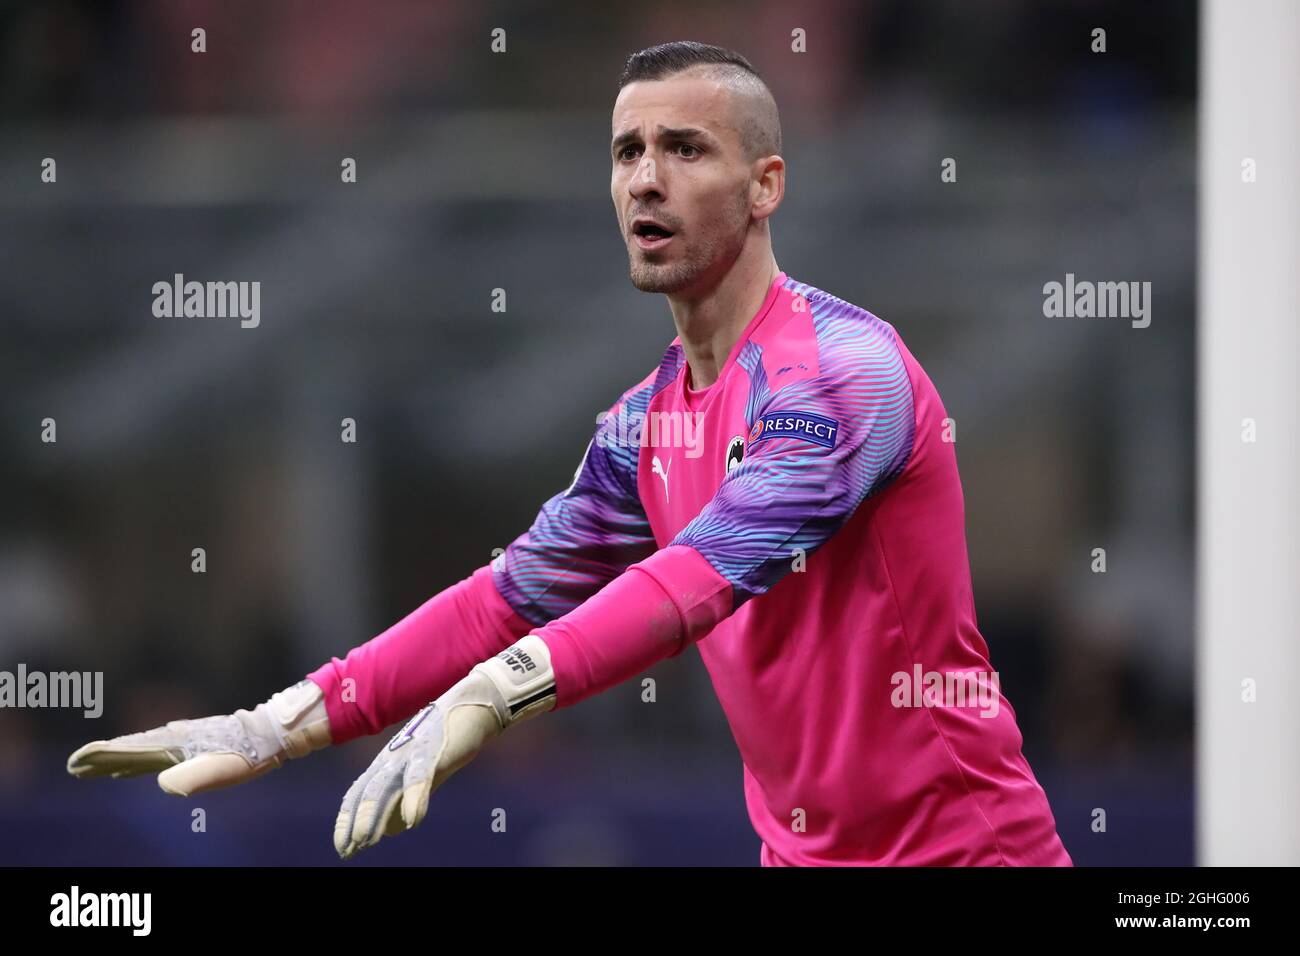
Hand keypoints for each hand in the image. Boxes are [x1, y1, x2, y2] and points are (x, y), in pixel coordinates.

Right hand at [66, 679, 331, 796]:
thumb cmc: (248, 753)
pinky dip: (134, 761)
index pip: (130, 751)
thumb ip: (194, 777)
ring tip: (93, 768)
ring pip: (140, 751)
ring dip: (115, 759)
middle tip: (73, 766)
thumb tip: (163, 786)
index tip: (77, 761)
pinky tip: (129, 768)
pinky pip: (154, 755)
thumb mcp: (224, 768)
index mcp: (174, 745)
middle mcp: (173, 739)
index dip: (103, 757)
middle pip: (129, 749)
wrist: (271, 733)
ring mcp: (181, 742)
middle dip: (101, 758)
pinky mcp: (191, 747)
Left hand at [333, 635, 555, 860]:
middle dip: (354, 821)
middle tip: (348, 850)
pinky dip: (414, 799)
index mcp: (387, 762)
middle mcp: (392, 757)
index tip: (342, 846)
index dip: (347, 819)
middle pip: (365, 791)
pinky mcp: (434, 751)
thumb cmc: (447, 741)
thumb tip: (389, 831)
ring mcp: (411, 752)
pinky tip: (413, 821)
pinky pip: (419, 777)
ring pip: (384, 785)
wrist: (474, 705)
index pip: (358, 791)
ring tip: (366, 841)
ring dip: (373, 814)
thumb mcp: (422, 774)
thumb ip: (404, 800)